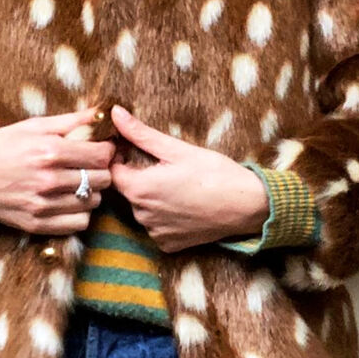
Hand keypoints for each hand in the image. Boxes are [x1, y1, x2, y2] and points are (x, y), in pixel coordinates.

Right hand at [0, 108, 114, 234]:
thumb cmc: (1, 146)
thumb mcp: (35, 126)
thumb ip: (73, 120)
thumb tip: (103, 112)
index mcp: (50, 151)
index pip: (102, 155)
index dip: (108, 150)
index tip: (103, 148)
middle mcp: (48, 180)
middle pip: (103, 179)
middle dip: (103, 170)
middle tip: (92, 165)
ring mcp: (42, 205)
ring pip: (94, 201)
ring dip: (92, 191)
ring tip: (80, 182)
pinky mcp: (36, 224)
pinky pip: (79, 223)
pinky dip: (81, 212)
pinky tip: (70, 200)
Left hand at [109, 105, 268, 252]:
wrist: (247, 205)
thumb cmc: (214, 172)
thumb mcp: (177, 148)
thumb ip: (141, 133)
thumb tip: (115, 113)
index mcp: (140, 189)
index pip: (111, 171)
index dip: (119, 157)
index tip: (133, 148)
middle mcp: (143, 215)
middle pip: (128, 190)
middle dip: (138, 175)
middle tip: (162, 163)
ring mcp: (156, 233)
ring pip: (142, 209)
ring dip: (151, 195)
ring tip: (177, 182)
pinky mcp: (169, 245)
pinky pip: (157, 226)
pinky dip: (164, 214)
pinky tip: (183, 203)